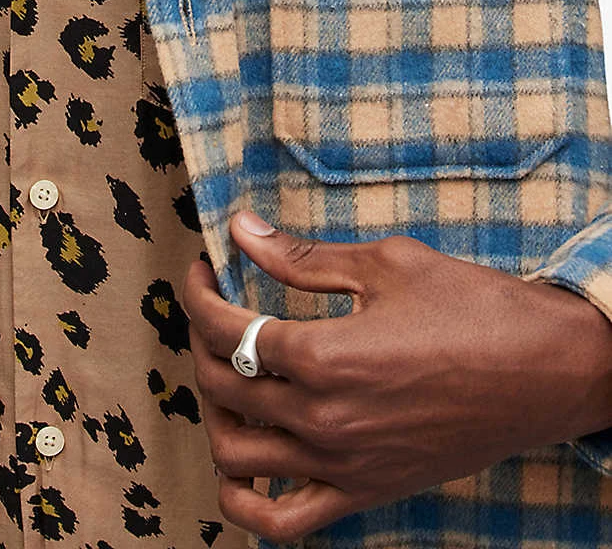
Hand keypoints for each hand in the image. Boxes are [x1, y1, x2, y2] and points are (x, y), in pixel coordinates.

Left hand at [181, 214, 611, 542]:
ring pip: (236, 455)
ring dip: (215, 411)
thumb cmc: (473, 309)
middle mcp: (324, 419)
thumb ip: (302, 257)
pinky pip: (282, 523)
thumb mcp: (385, 265)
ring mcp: (342, 465)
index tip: (203, 272)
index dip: (200, 296)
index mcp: (325, 356)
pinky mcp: (365, 493)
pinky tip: (244, 461)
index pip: (227, 329)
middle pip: (223, 385)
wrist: (548, 372)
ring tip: (229, 373)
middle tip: (216, 308)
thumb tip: (244, 230)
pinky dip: (245, 502)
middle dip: (202, 339)